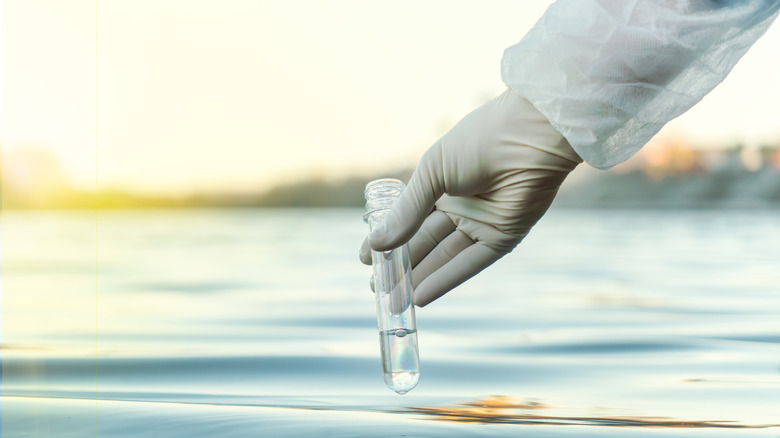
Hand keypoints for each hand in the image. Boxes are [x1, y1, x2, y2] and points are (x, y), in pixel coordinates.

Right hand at [360, 88, 581, 306]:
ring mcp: (481, 222)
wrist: (528, 137)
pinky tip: (423, 296)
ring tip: (395, 301)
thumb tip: (375, 243)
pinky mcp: (503, 237)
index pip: (409, 219)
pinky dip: (447, 279)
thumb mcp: (432, 174)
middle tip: (377, 290)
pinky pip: (471, 263)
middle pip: (425, 243)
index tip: (365, 260)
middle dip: (401, 267)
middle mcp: (460, 205)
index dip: (388, 239)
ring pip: (444, 257)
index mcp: (441, 184)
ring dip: (420, 279)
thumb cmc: (478, 142)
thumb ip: (407, 211)